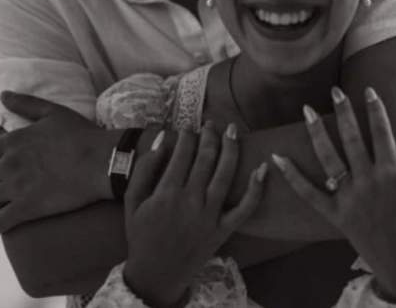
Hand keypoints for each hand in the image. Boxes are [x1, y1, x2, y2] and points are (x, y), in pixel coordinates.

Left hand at [0, 91, 115, 232]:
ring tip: (3, 205)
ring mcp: (17, 187)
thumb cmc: (83, 135)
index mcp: (14, 141)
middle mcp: (10, 164)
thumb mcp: (55, 113)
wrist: (104, 161)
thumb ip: (26, 104)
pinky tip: (4, 223)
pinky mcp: (28, 208)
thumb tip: (3, 95)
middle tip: (4, 187)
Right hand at [122, 123, 265, 307]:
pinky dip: (256, 189)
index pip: (182, 154)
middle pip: (206, 159)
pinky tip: (262, 168)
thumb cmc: (142, 234)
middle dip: (209, 136)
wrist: (157, 272)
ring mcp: (210, 215)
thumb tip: (162, 139)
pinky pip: (245, 208)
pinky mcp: (224, 228)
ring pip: (225, 174)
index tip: (188, 128)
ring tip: (232, 130)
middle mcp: (190, 201)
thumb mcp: (132, 202)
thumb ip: (144, 170)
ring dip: (231, 148)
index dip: (187, 136)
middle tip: (211, 124)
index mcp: (166, 193)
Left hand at [272, 87, 395, 302]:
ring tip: (308, 110)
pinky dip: (292, 177)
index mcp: (393, 174)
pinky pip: (309, 194)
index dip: (375, 109)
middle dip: (344, 111)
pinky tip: (278, 159)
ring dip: (317, 133)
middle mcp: (367, 183)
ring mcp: (349, 199)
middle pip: (352, 139)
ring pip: (328, 159)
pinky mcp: (336, 216)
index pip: (382, 132)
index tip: (369, 90)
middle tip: (335, 91)